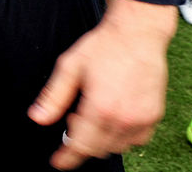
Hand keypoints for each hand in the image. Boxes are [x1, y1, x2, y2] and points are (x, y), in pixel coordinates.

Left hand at [28, 0, 175, 168]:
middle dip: (82, 143)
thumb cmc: (104, 45)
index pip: (80, 146)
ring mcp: (141, 119)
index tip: (58, 162)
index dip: (67, 157)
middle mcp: (123, 119)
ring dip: (102, 140)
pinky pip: (136, 140)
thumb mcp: (70, 65)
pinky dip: (122, 136)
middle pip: (98, 150)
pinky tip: (114, 116)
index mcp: (100, 108)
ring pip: (117, 147)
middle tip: (73, 121)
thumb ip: (54, 96)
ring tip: (93, 114)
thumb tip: (37, 118)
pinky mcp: (154, 116)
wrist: (138, 32)